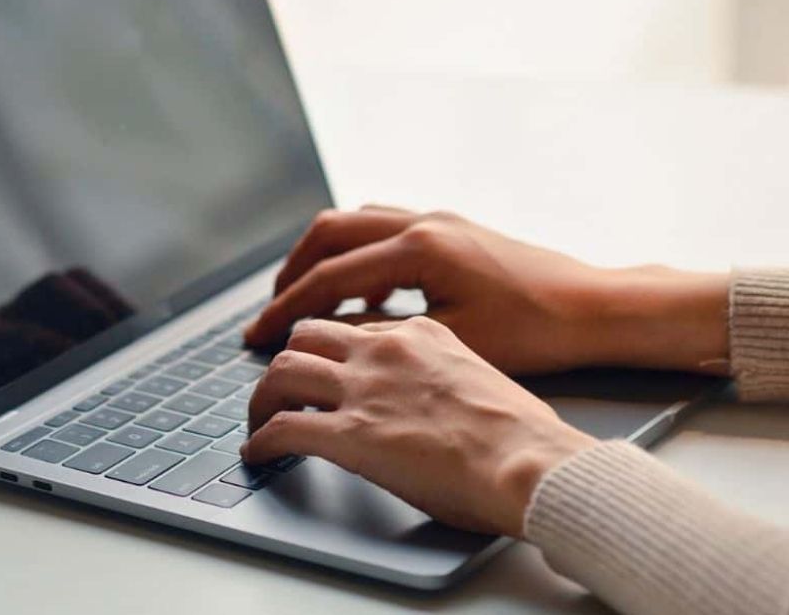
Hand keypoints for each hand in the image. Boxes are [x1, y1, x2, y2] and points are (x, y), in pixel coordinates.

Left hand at [242, 317, 596, 535]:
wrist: (531, 461)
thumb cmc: (524, 435)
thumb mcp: (483, 379)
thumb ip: (445, 377)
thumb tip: (434, 403)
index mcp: (421, 334)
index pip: (356, 327)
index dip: (333, 349)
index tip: (326, 365)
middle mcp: (385, 350)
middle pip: (307, 334)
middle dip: (287, 358)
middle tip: (279, 383)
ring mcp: (363, 389)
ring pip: (281, 372)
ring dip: (261, 397)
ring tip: (258, 419)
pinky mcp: (349, 434)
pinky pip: (282, 428)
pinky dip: (261, 441)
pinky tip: (258, 453)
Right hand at [244, 206, 728, 375]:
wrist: (595, 309)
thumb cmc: (536, 331)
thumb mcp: (450, 342)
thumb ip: (385, 334)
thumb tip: (333, 338)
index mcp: (420, 247)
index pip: (329, 276)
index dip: (287, 309)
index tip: (259, 334)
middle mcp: (424, 222)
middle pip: (330, 232)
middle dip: (293, 272)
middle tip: (272, 310)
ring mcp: (439, 220)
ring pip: (356, 223)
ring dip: (323, 258)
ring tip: (305, 298)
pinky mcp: (452, 230)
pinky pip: (385, 231)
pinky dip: (360, 258)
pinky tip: (365, 298)